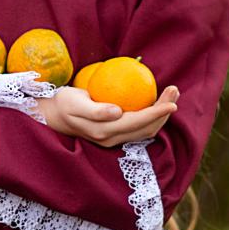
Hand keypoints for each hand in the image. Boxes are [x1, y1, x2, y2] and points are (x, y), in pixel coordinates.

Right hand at [37, 84, 179, 146]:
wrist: (54, 116)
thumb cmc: (64, 103)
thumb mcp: (75, 103)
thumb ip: (96, 110)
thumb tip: (117, 113)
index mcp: (104, 131)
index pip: (138, 123)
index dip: (157, 113)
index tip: (172, 101)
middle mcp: (112, 139)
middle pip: (147, 128)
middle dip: (164, 111)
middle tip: (174, 90)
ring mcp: (114, 139)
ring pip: (146, 131)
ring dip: (161, 115)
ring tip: (170, 94)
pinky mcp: (115, 135)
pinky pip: (140, 129)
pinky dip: (152, 117)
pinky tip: (156, 103)